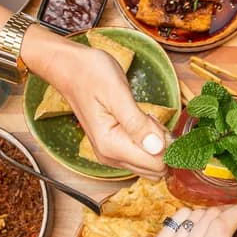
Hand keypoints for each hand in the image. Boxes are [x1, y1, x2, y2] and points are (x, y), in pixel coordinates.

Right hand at [22, 28, 167, 178]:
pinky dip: (149, 140)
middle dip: (163, 146)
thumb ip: (137, 123)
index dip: (167, 144)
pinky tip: (140, 120)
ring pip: (150, 163)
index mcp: (111, 146)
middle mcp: (110, 156)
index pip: (156, 164)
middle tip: (149, 117)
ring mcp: (111, 154)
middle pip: (155, 168)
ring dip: (156, 142)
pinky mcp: (114, 148)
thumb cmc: (90, 74)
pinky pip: (142, 154)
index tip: (158, 122)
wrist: (70, 68)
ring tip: (142, 116)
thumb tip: (158, 147)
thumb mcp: (118, 94)